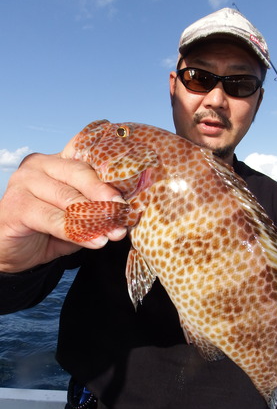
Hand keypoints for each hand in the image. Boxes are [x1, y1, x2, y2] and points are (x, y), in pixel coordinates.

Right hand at [0, 152, 125, 272]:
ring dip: (94, 217)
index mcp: (57, 160)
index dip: (110, 173)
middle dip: (104, 194)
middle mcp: (39, 164)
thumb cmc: (46, 228)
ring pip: (67, 197)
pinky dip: (76, 232)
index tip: (131, 189)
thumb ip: (95, 209)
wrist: (10, 250)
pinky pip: (53, 219)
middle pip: (79, 173)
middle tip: (123, 209)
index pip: (86, 158)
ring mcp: (24, 182)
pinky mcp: (16, 205)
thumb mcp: (76, 215)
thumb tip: (125, 213)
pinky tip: (95, 241)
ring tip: (114, 232)